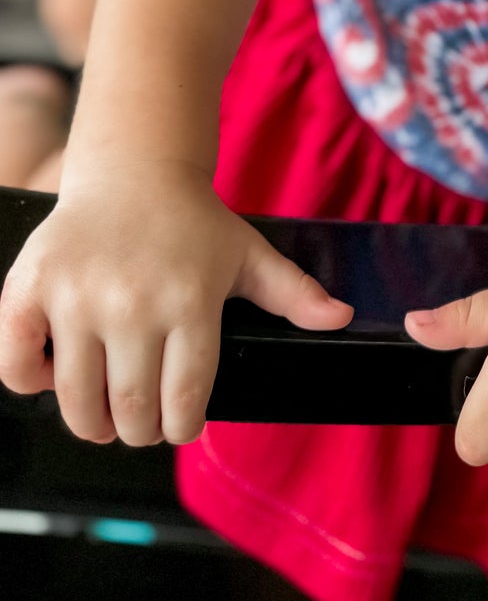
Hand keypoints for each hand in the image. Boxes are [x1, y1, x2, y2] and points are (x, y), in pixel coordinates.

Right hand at [0, 161, 351, 445]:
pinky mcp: (29, 289)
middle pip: (130, 413)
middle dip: (140, 430)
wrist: (134, 170)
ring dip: (92, 422)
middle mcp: (132, 303)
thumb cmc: (195, 222)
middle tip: (142, 421)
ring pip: (77, 403)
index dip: (183, 425)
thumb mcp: (248, 254)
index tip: (180, 423)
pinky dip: (32, 382)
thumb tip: (341, 319)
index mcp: (190, 301)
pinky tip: (57, 371)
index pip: (185, 401)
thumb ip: (294, 293)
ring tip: (105, 411)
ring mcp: (76, 297)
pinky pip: (18, 366)